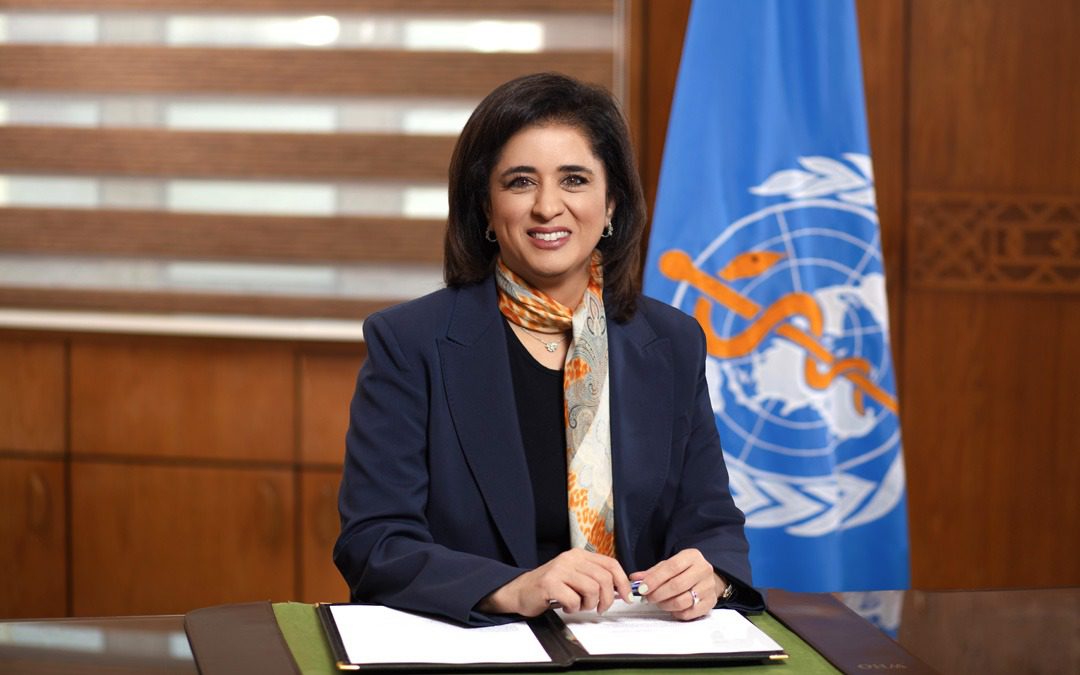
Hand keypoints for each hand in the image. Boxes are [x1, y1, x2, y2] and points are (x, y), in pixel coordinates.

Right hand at [478, 549, 632, 616]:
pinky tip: (566, 606)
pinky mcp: (549, 583)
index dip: (623, 582)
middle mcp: (570, 558)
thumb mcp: (575, 577)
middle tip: (599, 608)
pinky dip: (573, 608)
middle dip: (606, 599)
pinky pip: (574, 600)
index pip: (611, 564)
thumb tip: (620, 589)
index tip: (627, 597)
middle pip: (604, 579)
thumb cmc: (550, 587)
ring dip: (588, 604)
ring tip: (578, 605)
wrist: (520, 591)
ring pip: (592, 589)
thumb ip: (595, 578)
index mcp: (579, 555)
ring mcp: (559, 569)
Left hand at [630, 548, 724, 620]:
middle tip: (647, 598)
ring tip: (658, 602)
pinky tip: (671, 608)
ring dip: (665, 605)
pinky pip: (689, 613)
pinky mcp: (710, 603)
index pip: (672, 567)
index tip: (642, 588)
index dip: (654, 579)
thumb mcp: (669, 565)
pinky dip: (676, 613)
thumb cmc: (684, 571)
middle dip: (658, 594)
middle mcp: (703, 570)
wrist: (706, 577)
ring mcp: (709, 587)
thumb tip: (634, 578)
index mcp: (692, 556)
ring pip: (683, 601)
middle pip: (677, 585)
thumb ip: (651, 572)